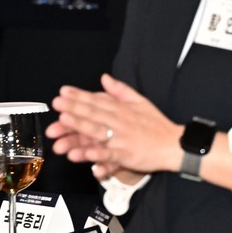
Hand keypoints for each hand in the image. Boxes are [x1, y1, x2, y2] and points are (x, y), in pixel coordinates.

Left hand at [49, 74, 183, 177]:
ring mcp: (122, 138)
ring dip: (81, 126)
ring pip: (98, 131)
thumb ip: (120, 90)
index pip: (98, 100)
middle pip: (94, 113)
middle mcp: (120, 121)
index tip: (64, 92)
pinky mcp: (125, 154)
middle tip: (57, 103)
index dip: (79, 96)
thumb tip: (104, 78)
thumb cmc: (156, 125)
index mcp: (122, 109)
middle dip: (74, 107)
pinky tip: (83, 153)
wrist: (173, 145)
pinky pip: (109, 154)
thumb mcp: (141, 102)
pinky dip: (97, 154)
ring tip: (64, 121)